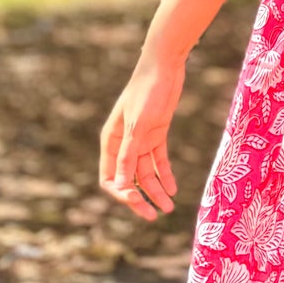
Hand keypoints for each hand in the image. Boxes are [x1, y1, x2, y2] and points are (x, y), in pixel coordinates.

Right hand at [98, 49, 185, 219]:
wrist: (164, 66)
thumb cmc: (146, 92)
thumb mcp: (137, 125)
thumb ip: (128, 154)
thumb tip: (120, 184)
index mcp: (111, 141)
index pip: (109, 178)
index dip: (121, 193)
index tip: (137, 199)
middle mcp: (123, 144)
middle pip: (128, 179)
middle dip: (139, 198)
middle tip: (154, 216)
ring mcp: (141, 140)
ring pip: (146, 173)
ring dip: (156, 190)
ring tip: (169, 207)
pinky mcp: (157, 134)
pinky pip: (159, 161)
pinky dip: (166, 175)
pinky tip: (174, 188)